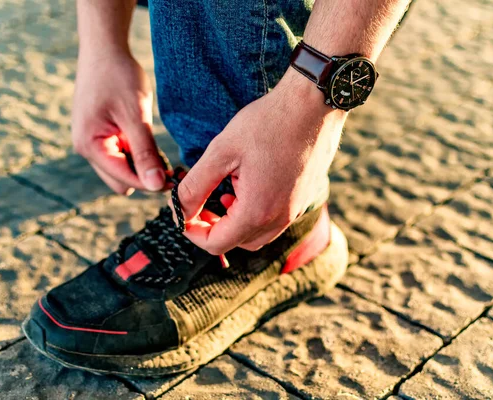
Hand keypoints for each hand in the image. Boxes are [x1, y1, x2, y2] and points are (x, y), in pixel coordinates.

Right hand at [72, 49, 167, 194]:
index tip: (177, 180)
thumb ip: (145, 152)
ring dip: (142, 166)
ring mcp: (91, 142)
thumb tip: (156, 185)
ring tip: (163, 154)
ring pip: (121, 170)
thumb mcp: (136, 116)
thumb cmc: (118, 77)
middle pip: (120, 181)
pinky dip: (136, 154)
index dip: (151, 183)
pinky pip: (120, 155)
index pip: (124, 179)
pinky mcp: (100, 135)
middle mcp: (86, 148)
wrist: (105, 49)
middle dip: (145, 178)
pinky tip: (150, 143)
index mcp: (89, 146)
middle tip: (172, 168)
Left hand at [173, 69, 346, 254]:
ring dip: (235, 222)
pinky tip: (248, 184)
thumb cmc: (267, 123)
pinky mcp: (303, 198)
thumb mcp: (221, 152)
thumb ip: (195, 186)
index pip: (217, 243)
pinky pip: (274, 220)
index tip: (182, 213)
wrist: (313, 105)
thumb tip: (179, 209)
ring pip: (257, 234)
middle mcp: (279, 218)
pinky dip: (255, 213)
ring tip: (226, 192)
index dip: (193, 232)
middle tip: (201, 204)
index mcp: (257, 211)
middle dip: (214, 228)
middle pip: (237, 243)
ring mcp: (295, 210)